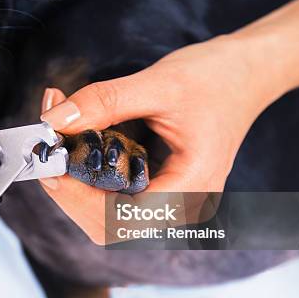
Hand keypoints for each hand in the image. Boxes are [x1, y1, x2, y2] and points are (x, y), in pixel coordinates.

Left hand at [38, 36, 278, 243]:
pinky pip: (117, 198)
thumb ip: (104, 102)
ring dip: (77, 185)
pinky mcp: (161, 188)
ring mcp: (172, 200)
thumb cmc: (218, 77)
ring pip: (109, 216)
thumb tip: (55, 119)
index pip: (122, 219)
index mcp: (192, 187)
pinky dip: (91, 177)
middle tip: (50, 152)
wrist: (248, 72)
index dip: (78, 200)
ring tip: (64, 144)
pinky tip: (81, 148)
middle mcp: (183, 204)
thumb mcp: (159, 83)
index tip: (51, 165)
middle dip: (71, 193)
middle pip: (109, 225)